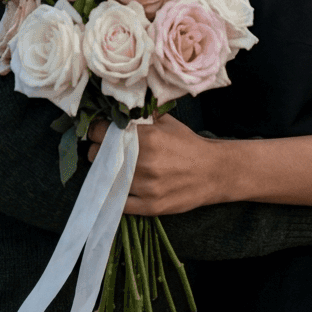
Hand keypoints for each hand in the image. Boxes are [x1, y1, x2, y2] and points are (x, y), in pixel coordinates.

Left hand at [87, 115, 219, 214]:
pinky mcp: (151, 206)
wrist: (214, 172)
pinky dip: (115, 194)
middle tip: (105, 149)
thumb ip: (141, 115)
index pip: (102, 132)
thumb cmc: (188, 144)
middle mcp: (145, 162)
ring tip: (112, 166)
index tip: (98, 131)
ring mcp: (147, 187)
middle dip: (99, 150)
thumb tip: (118, 105)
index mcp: (147, 137)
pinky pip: (119, 203)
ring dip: (105, 172)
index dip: (97, 130)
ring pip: (106, 179)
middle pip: (99, 156)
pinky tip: (118, 185)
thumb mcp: (166, 122)